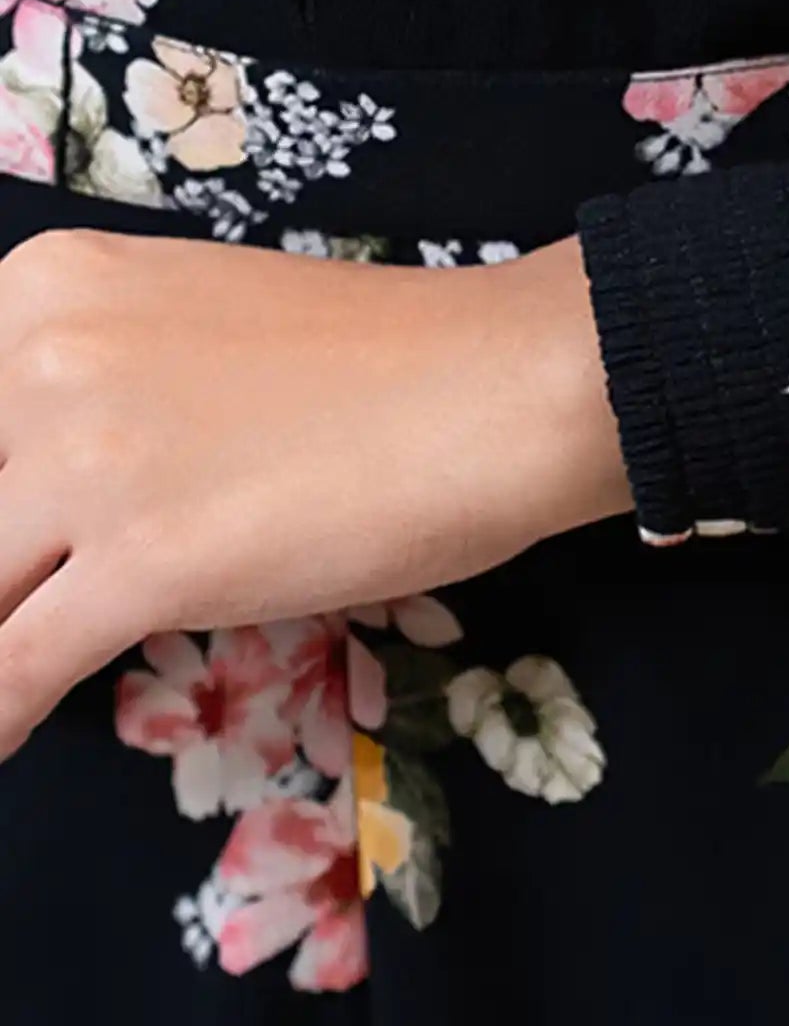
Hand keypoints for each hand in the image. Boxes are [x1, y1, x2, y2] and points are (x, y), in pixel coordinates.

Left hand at [0, 227, 632, 756]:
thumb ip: (95, 382)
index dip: (0, 499)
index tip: (22, 541)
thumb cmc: (379, 358)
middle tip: (54, 583)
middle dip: (7, 564)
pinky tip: (6, 736)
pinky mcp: (143, 565)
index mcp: (45, 289)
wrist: (501, 385)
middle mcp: (40, 359)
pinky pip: (11, 672)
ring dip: (8, 629)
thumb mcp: (191, 326)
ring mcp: (85, 463)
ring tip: (34, 655)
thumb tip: (38, 491)